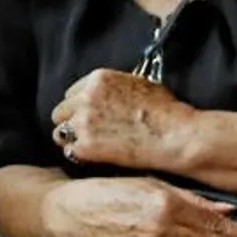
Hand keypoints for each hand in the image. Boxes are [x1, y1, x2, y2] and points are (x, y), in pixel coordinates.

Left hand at [50, 69, 195, 171]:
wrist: (177, 136)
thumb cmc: (169, 112)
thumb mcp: (142, 85)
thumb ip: (117, 87)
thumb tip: (111, 94)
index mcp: (98, 79)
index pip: (71, 93)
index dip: (81, 106)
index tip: (91, 116)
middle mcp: (85, 98)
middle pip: (60, 112)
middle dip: (73, 122)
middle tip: (90, 133)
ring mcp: (83, 123)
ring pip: (59, 133)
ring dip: (73, 139)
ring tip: (93, 146)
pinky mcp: (85, 146)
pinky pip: (70, 152)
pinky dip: (81, 156)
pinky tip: (97, 157)